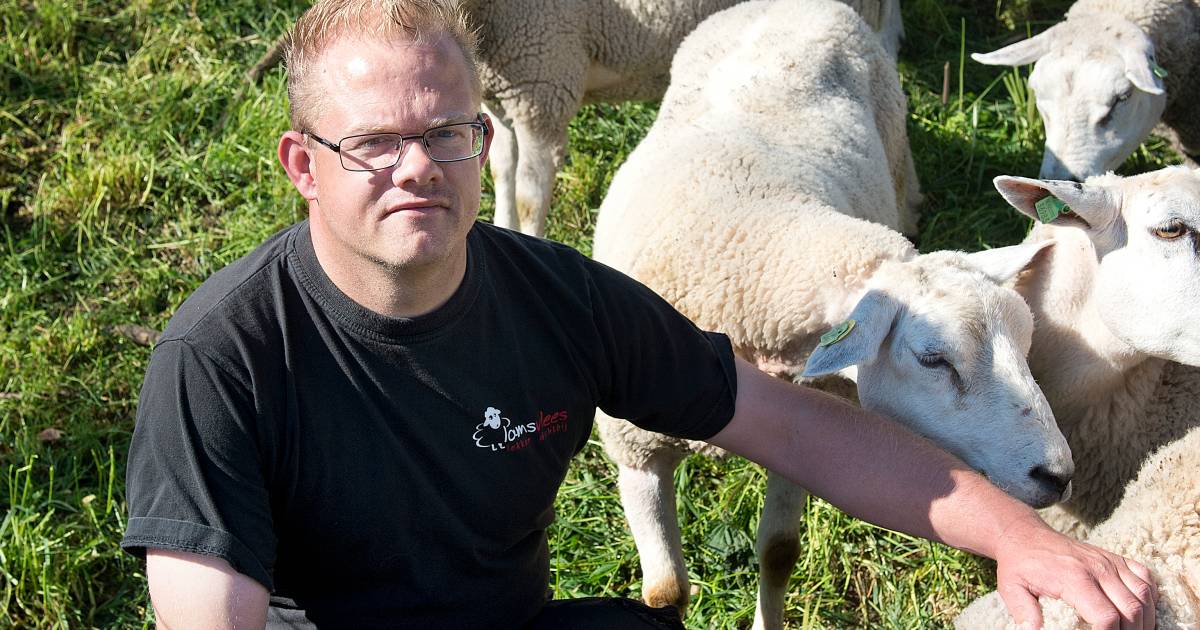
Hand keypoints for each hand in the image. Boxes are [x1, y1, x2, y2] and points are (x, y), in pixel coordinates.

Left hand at [992, 513, 1156, 629]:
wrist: (1024, 536)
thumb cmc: (1020, 565)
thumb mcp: (1012, 590)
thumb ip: (1025, 614)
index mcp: (1074, 578)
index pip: (1107, 616)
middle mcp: (1097, 568)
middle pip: (1132, 610)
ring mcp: (1108, 561)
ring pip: (1144, 595)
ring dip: (1144, 619)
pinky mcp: (1114, 558)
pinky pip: (1145, 577)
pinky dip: (1149, 596)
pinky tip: (1139, 610)